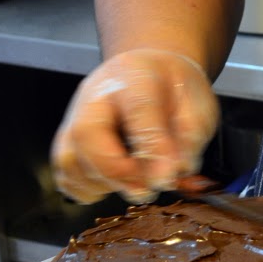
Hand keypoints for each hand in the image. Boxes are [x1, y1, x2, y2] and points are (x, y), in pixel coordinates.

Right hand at [50, 49, 219, 203]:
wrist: (148, 72)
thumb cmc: (173, 89)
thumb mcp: (197, 104)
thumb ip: (189, 137)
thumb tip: (171, 173)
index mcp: (136, 77)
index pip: (140, 109)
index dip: (153, 148)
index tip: (166, 176)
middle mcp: (96, 95)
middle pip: (87, 134)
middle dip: (116, 172)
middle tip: (148, 188)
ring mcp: (74, 117)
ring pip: (70, 159)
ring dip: (102, 184)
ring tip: (134, 181)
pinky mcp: (66, 140)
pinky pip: (65, 174)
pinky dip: (86, 189)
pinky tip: (113, 183)